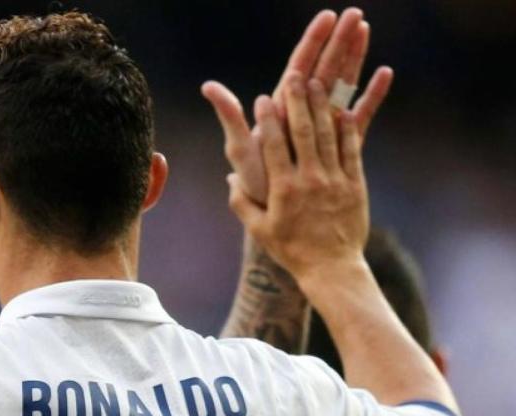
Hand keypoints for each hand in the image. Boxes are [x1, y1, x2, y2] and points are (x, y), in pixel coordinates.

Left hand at [202, 8, 392, 204]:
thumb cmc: (255, 183)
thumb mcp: (240, 149)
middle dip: (338, 40)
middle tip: (355, 13)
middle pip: (324, 68)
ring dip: (355, 58)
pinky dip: (371, 95)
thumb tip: (208, 86)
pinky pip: (359, 115)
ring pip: (343, 84)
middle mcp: (303, 114)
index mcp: (282, 110)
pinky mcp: (340, 144)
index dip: (313, 41)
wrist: (278, 217)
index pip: (299, 67)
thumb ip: (230, 116)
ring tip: (366, 30)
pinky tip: (385, 73)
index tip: (327, 16)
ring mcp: (323, 127)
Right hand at [228, 72, 367, 283]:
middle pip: (302, 132)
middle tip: (294, 76)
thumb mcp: (259, 230)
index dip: (268, 120)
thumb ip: (241, 203)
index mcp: (283, 190)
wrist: (332, 269)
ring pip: (327, 136)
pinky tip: (344, 110)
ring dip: (321, 107)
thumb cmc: (291, 250)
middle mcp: (309, 180)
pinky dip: (347, 129)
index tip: (262, 99)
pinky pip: (351, 150)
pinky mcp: (354, 184)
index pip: (273, 147)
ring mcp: (334, 181)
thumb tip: (230, 181)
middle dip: (297, 101)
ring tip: (317, 83)